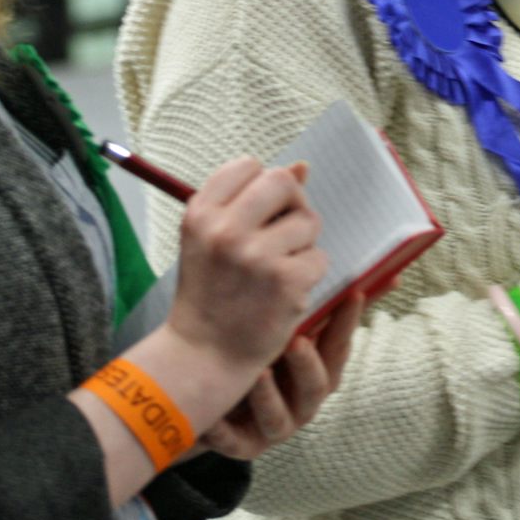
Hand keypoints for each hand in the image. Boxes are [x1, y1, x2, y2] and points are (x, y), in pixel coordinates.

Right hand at [168, 159, 327, 374]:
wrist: (203, 354)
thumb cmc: (211, 292)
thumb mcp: (213, 239)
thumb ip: (250, 199)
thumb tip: (302, 165)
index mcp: (201, 213)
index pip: (248, 165)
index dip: (261, 185)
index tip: (258, 212)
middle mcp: (225, 230)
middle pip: (283, 182)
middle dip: (292, 204)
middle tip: (283, 232)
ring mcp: (256, 256)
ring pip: (308, 221)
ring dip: (303, 244)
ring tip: (279, 268)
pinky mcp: (285, 282)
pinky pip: (319, 258)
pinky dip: (309, 274)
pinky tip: (285, 292)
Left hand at [198, 293, 363, 458]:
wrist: (218, 397)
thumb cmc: (262, 354)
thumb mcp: (290, 330)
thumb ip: (324, 304)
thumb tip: (382, 272)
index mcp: (319, 371)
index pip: (339, 347)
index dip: (347, 323)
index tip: (351, 295)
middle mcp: (303, 401)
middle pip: (317, 386)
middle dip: (308, 365)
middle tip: (298, 341)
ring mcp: (275, 426)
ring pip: (278, 418)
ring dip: (270, 397)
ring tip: (259, 372)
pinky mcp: (244, 445)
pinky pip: (236, 443)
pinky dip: (226, 431)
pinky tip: (216, 416)